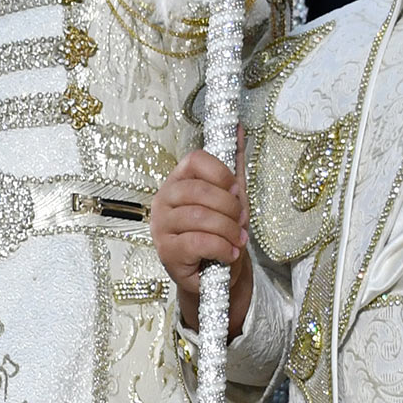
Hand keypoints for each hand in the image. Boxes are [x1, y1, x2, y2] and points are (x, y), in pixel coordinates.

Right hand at [151, 146, 252, 331]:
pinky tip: (228, 253)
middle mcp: (163, 200)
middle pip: (199, 190)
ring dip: (228, 230)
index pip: (195, 160)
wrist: (216, 274)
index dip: (222, 174)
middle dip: (230, 208)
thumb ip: (234, 163)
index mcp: (178, 181)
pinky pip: (197, 242)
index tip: (236, 191)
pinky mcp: (166, 252)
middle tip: (240, 222)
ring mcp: (161, 226)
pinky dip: (221, 247)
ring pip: (199, 217)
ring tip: (237, 240)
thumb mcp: (231, 197)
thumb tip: (239, 128)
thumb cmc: (220, 233)